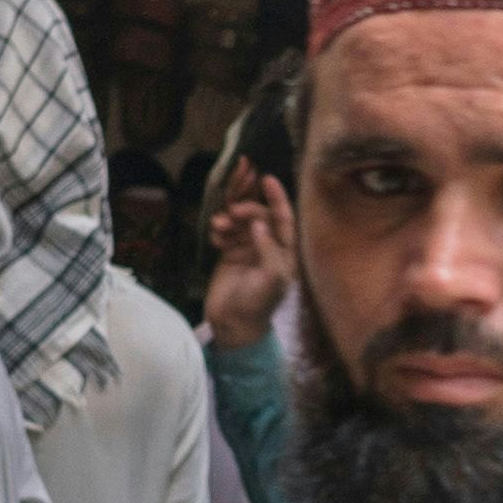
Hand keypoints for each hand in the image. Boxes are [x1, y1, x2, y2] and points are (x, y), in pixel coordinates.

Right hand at [200, 174, 300, 353]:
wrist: (232, 324)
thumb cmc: (258, 304)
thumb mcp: (271, 278)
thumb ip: (269, 249)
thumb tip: (259, 223)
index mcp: (286, 251)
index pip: (284, 218)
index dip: (277, 197)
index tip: (267, 178)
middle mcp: (269, 246)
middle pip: (260, 214)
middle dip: (247, 207)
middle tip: (234, 210)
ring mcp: (249, 248)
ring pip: (240, 220)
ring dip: (229, 218)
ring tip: (220, 225)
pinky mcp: (230, 253)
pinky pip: (226, 230)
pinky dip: (220, 229)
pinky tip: (216, 236)